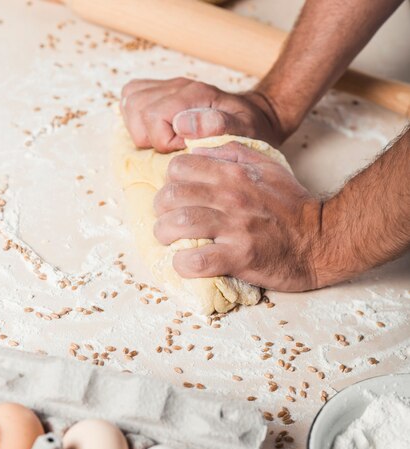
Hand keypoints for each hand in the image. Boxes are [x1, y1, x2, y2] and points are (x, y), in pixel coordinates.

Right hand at [120, 77, 285, 152]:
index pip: (153, 118)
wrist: (258, 115)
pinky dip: (136, 117)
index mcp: (195, 95)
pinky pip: (132, 97)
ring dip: (139, 128)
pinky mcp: (162, 91)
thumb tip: (184, 125)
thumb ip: (221, 126)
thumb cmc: (252, 128)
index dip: (164, 144)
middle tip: (173, 148)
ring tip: (163, 141)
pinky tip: (155, 130)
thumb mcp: (246, 131)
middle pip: (137, 109)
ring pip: (130, 102)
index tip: (185, 150)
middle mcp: (178, 86)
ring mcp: (168, 86)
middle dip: (149, 137)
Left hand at [153, 141, 323, 291]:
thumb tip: (197, 146)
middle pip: (171, 196)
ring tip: (171, 242)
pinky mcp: (239, 256)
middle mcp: (231, 195)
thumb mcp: (266, 165)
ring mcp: (234, 226)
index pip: (179, 167)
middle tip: (168, 223)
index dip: (171, 183)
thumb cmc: (291, 206)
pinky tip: (186, 263)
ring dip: (165, 236)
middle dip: (162, 211)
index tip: (178, 197)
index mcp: (234, 171)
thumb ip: (232, 152)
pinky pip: (195, 261)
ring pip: (177, 225)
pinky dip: (182, 264)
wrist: (322, 240)